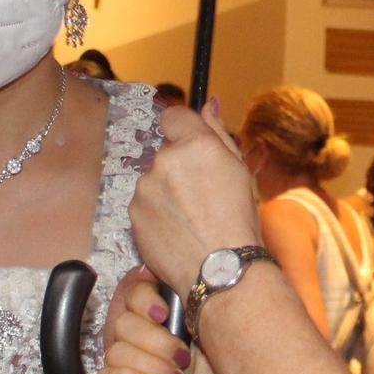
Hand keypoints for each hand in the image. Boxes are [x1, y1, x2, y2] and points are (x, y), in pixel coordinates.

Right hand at [96, 276, 236, 373]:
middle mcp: (139, 339)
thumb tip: (183, 282)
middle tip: (183, 359)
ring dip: (152, 365)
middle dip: (157, 340)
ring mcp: (124, 366)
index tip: (165, 313)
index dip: (144, 297)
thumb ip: (195, 311)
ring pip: (117, 349)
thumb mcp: (215, 342)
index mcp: (161, 320)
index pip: (134, 291)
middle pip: (124, 320)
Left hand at [131, 101, 263, 292]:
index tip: (191, 146)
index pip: (173, 115)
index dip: (182, 130)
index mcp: (196, 145)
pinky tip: (176, 230)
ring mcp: (145, 188)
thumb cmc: (238, 222)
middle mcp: (165, 160)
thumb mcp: (240, 171)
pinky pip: (144, 204)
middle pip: (165, 152)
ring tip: (190, 218)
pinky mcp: (133, 213)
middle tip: (201, 194)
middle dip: (179, 167)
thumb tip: (209, 104)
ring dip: (166, 191)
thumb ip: (218, 133)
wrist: (219, 269)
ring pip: (153, 180)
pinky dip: (156, 214)